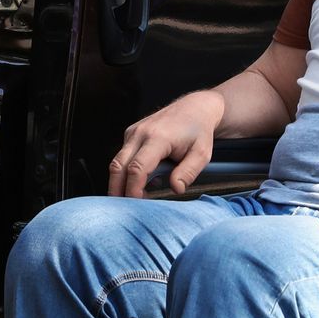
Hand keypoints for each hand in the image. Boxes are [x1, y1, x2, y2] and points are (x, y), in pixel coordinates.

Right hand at [108, 90, 225, 196]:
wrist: (195, 109)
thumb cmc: (198, 131)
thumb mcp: (202, 154)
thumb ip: (188, 172)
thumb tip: (176, 189)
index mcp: (158, 137)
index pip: (138, 168)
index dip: (133, 189)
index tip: (136, 203)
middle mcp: (141, 133)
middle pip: (118, 166)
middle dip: (117, 189)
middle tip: (124, 208)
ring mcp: (133, 132)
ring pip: (117, 162)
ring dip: (120, 182)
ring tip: (134, 197)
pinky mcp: (131, 134)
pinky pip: (122, 156)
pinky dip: (126, 172)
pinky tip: (141, 181)